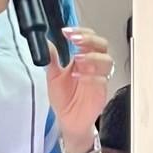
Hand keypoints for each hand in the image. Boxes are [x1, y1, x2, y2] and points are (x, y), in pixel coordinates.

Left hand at [48, 27, 114, 148]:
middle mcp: (93, 65)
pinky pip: (102, 80)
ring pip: (107, 61)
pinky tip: (78, 77)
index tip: (66, 32)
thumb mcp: (53, 76)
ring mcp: (99, 78)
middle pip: (102, 45)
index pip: (89, 38)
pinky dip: (91, 76)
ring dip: (92, 57)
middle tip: (75, 40)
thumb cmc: (65, 98)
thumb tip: (45, 43)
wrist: (69, 120)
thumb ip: (51, 59)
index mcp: (83, 58)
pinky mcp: (101, 92)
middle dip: (89, 40)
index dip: (81, 31)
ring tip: (77, 59)